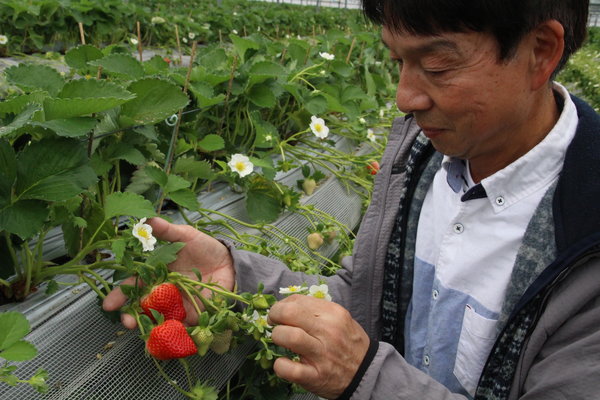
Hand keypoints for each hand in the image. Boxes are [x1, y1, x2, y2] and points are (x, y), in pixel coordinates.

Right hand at [102, 217, 234, 327]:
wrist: (230, 263)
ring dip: (148, 325)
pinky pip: (179, 326)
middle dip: (131, 315)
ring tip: (143, 329)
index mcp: (158, 273)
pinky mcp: (192, 315)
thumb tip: (147, 220)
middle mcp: (164, 291)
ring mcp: (177, 305)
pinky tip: (166, 334)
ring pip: (158, 318)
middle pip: (142, 306)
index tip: (109, 304)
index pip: (135, 285)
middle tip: (125, 321)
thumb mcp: (185, 235)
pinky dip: (172, 331)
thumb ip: (166, 231)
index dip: (121, 294)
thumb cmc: (206, 248)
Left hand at [268, 295, 369, 398]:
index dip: (282, 305)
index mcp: (333, 314)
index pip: (298, 300)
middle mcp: (328, 331)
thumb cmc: (348, 343)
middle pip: (290, 313)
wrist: (365, 373)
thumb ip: (317, 311)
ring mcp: (321, 354)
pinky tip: (283, 362)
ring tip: (280, 340)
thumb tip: (288, 306)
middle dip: (274, 315)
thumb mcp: (340, 320)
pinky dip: (280, 365)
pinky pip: (289, 368)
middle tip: (274, 322)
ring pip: (289, 336)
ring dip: (277, 336)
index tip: (280, 313)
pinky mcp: (315, 376)